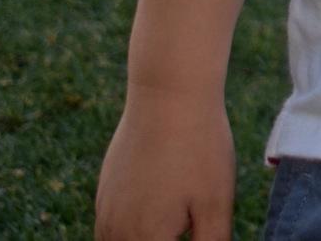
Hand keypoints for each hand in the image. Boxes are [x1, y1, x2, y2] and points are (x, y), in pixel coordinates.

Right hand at [95, 88, 234, 240]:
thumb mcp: (216, 202)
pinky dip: (129, 234)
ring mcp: (105, 212)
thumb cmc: (198, 147)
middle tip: (185, 227)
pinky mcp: (105, 193)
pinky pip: (109, 231)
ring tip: (172, 224)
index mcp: (145, 240)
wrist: (168, 94)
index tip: (193, 233)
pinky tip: (156, 223)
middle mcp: (115, 232)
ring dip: (145, 238)